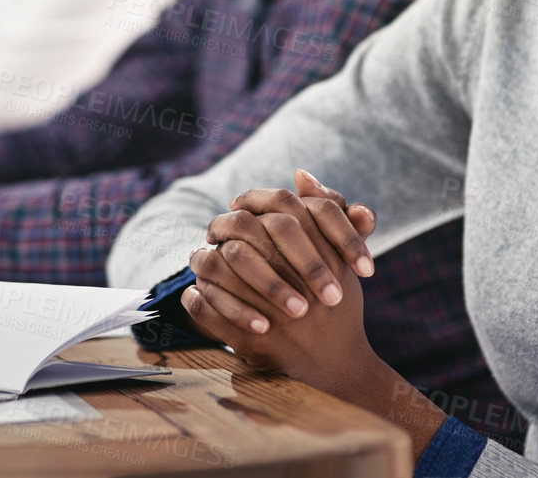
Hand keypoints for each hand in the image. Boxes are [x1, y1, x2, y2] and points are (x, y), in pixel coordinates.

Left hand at [186, 170, 446, 461]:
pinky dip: (198, 300)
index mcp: (318, 257)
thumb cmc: (339, 305)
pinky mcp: (250, 342)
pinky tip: (196, 290)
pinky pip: (208, 312)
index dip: (254, 200)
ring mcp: (270, 314)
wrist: (337, 366)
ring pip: (219, 269)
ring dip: (205, 258)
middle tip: (217, 226)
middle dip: (225, 224)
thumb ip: (326, 213)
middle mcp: (293, 282)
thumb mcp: (340, 258)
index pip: (279, 209)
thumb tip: (300, 172)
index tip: (239, 203)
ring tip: (202, 253)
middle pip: (244, 233)